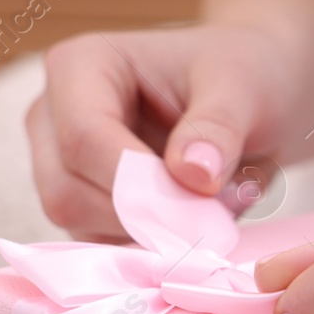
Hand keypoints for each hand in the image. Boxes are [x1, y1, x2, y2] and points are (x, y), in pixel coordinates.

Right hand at [27, 26, 295, 240]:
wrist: (260, 95)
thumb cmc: (244, 77)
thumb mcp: (245, 90)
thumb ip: (219, 129)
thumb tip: (193, 175)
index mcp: (80, 66)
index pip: (83, 138)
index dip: (138, 184)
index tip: (201, 202)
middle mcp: (54, 117)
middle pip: (67, 190)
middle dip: (141, 214)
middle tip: (212, 213)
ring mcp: (60, 164)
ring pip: (79, 225)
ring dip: (147, 234)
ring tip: (208, 208)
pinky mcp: (82, 205)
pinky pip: (98, 245)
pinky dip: (147, 247)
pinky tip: (190, 224)